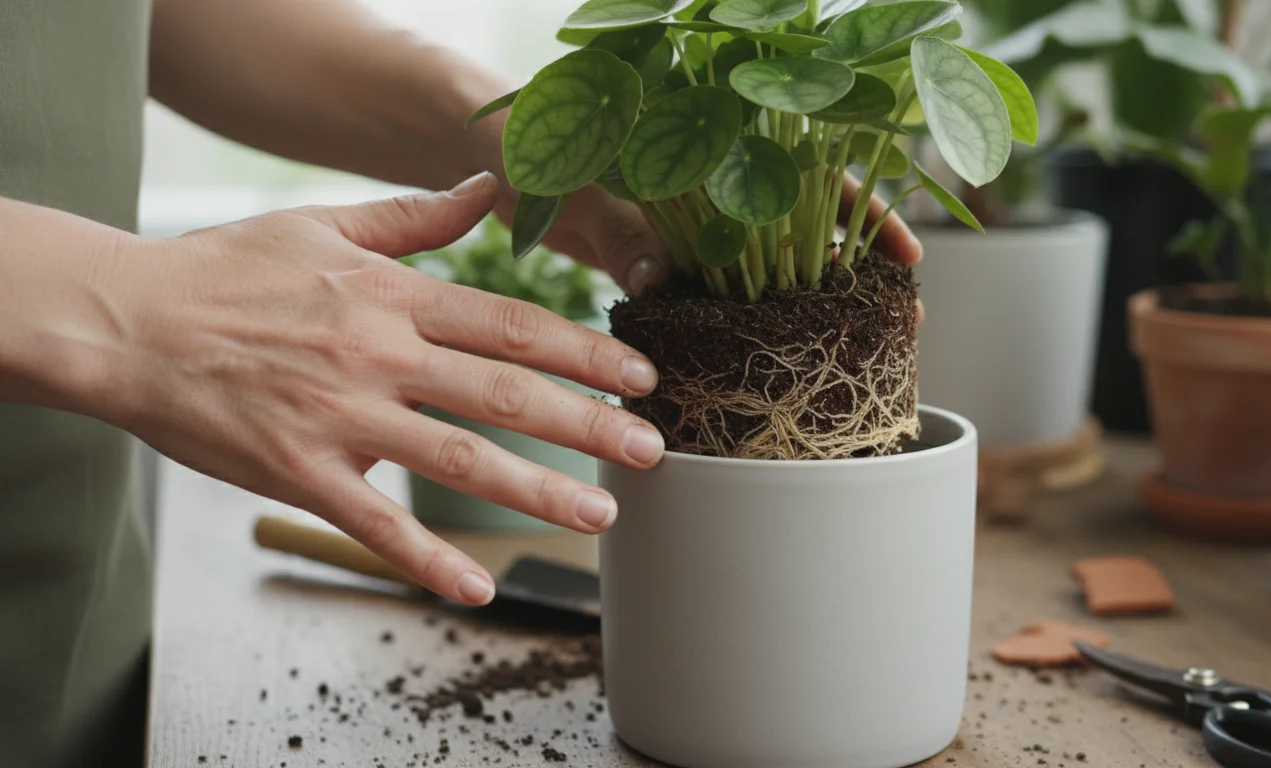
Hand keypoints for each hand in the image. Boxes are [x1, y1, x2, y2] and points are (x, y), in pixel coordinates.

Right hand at [97, 172, 663, 605]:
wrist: (125, 322)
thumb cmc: (225, 272)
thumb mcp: (321, 223)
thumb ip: (413, 217)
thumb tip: (484, 189)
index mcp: (391, 295)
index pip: (513, 325)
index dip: (585, 353)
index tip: (638, 377)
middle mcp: (377, 354)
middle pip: (506, 393)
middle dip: (589, 425)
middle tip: (651, 450)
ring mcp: (339, 416)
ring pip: (458, 460)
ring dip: (537, 490)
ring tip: (598, 515)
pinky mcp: (297, 471)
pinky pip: (375, 524)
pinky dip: (428, 559)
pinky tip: (479, 586)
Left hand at [513, 178, 924, 323]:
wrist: (480, 146)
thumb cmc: (526, 134)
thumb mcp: (575, 176)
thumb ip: (619, 226)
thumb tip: (657, 285)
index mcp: (704, 137)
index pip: (809, 165)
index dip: (861, 210)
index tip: (905, 254)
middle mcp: (707, 176)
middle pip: (801, 219)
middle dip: (852, 264)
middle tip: (893, 316)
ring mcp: (685, 215)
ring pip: (760, 260)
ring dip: (798, 298)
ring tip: (844, 340)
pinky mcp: (653, 249)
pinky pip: (708, 283)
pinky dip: (732, 313)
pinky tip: (757, 345)